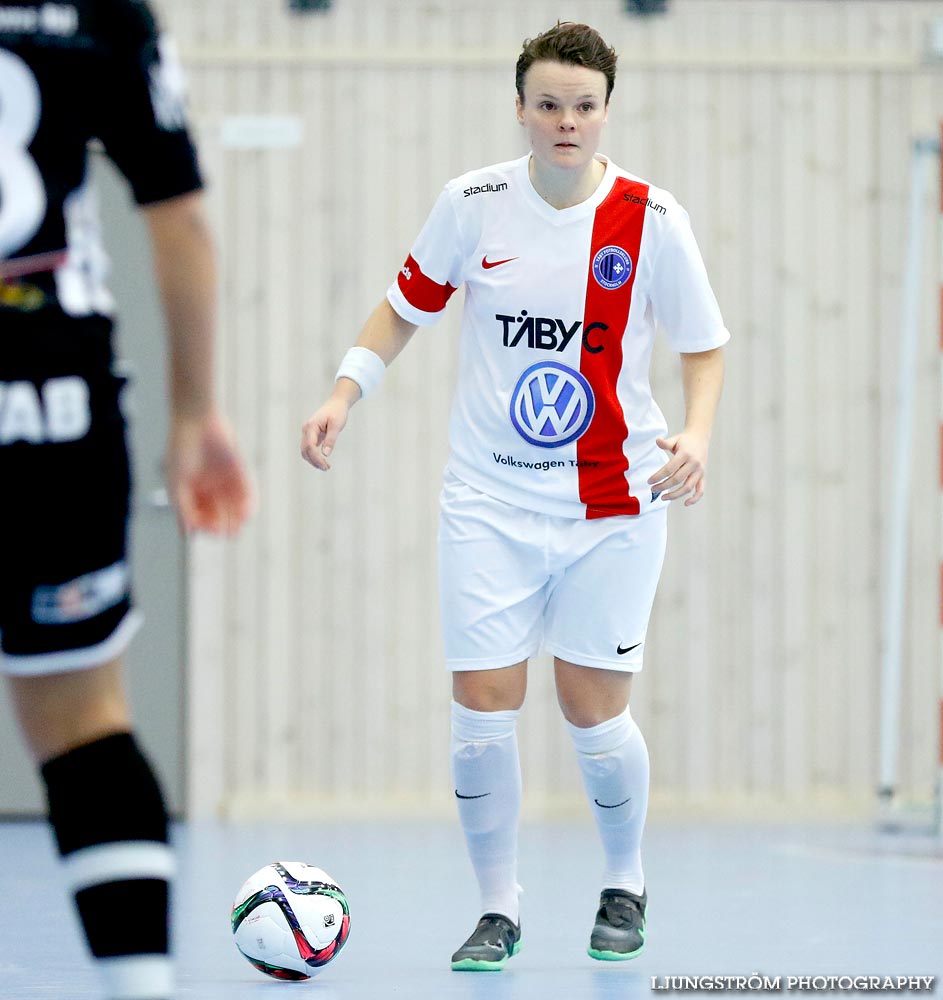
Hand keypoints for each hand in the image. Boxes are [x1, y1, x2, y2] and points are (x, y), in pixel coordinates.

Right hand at [165, 410, 252, 534]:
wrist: (197, 421)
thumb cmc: (181, 451)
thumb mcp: (178, 483)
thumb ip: (182, 508)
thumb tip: (188, 534)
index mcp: (191, 493)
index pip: (200, 518)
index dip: (205, 527)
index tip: (209, 530)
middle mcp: (209, 490)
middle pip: (218, 516)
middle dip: (223, 526)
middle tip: (228, 532)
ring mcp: (225, 481)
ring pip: (234, 508)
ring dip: (237, 520)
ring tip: (237, 527)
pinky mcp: (240, 472)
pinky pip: (247, 493)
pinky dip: (248, 505)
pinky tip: (247, 513)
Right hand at [301, 392, 352, 470]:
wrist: (336, 404)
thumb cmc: (337, 412)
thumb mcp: (336, 425)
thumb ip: (331, 439)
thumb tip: (326, 454)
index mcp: (311, 426)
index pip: (310, 446)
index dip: (316, 458)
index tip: (326, 465)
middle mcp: (306, 429)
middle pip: (305, 450)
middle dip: (314, 461)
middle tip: (326, 468)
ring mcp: (307, 432)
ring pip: (305, 451)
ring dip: (313, 460)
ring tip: (325, 467)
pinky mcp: (311, 435)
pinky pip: (309, 448)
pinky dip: (314, 456)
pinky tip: (322, 461)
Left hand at [648, 432, 709, 505]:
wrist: (700, 438)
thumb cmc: (685, 440)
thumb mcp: (675, 439)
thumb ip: (666, 442)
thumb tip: (657, 441)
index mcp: (685, 454)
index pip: (669, 469)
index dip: (658, 476)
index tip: (649, 481)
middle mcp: (693, 464)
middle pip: (677, 479)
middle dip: (663, 486)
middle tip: (653, 489)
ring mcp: (699, 471)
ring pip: (687, 487)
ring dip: (675, 495)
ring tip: (663, 497)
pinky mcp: (703, 476)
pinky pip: (700, 490)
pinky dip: (695, 498)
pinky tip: (685, 503)